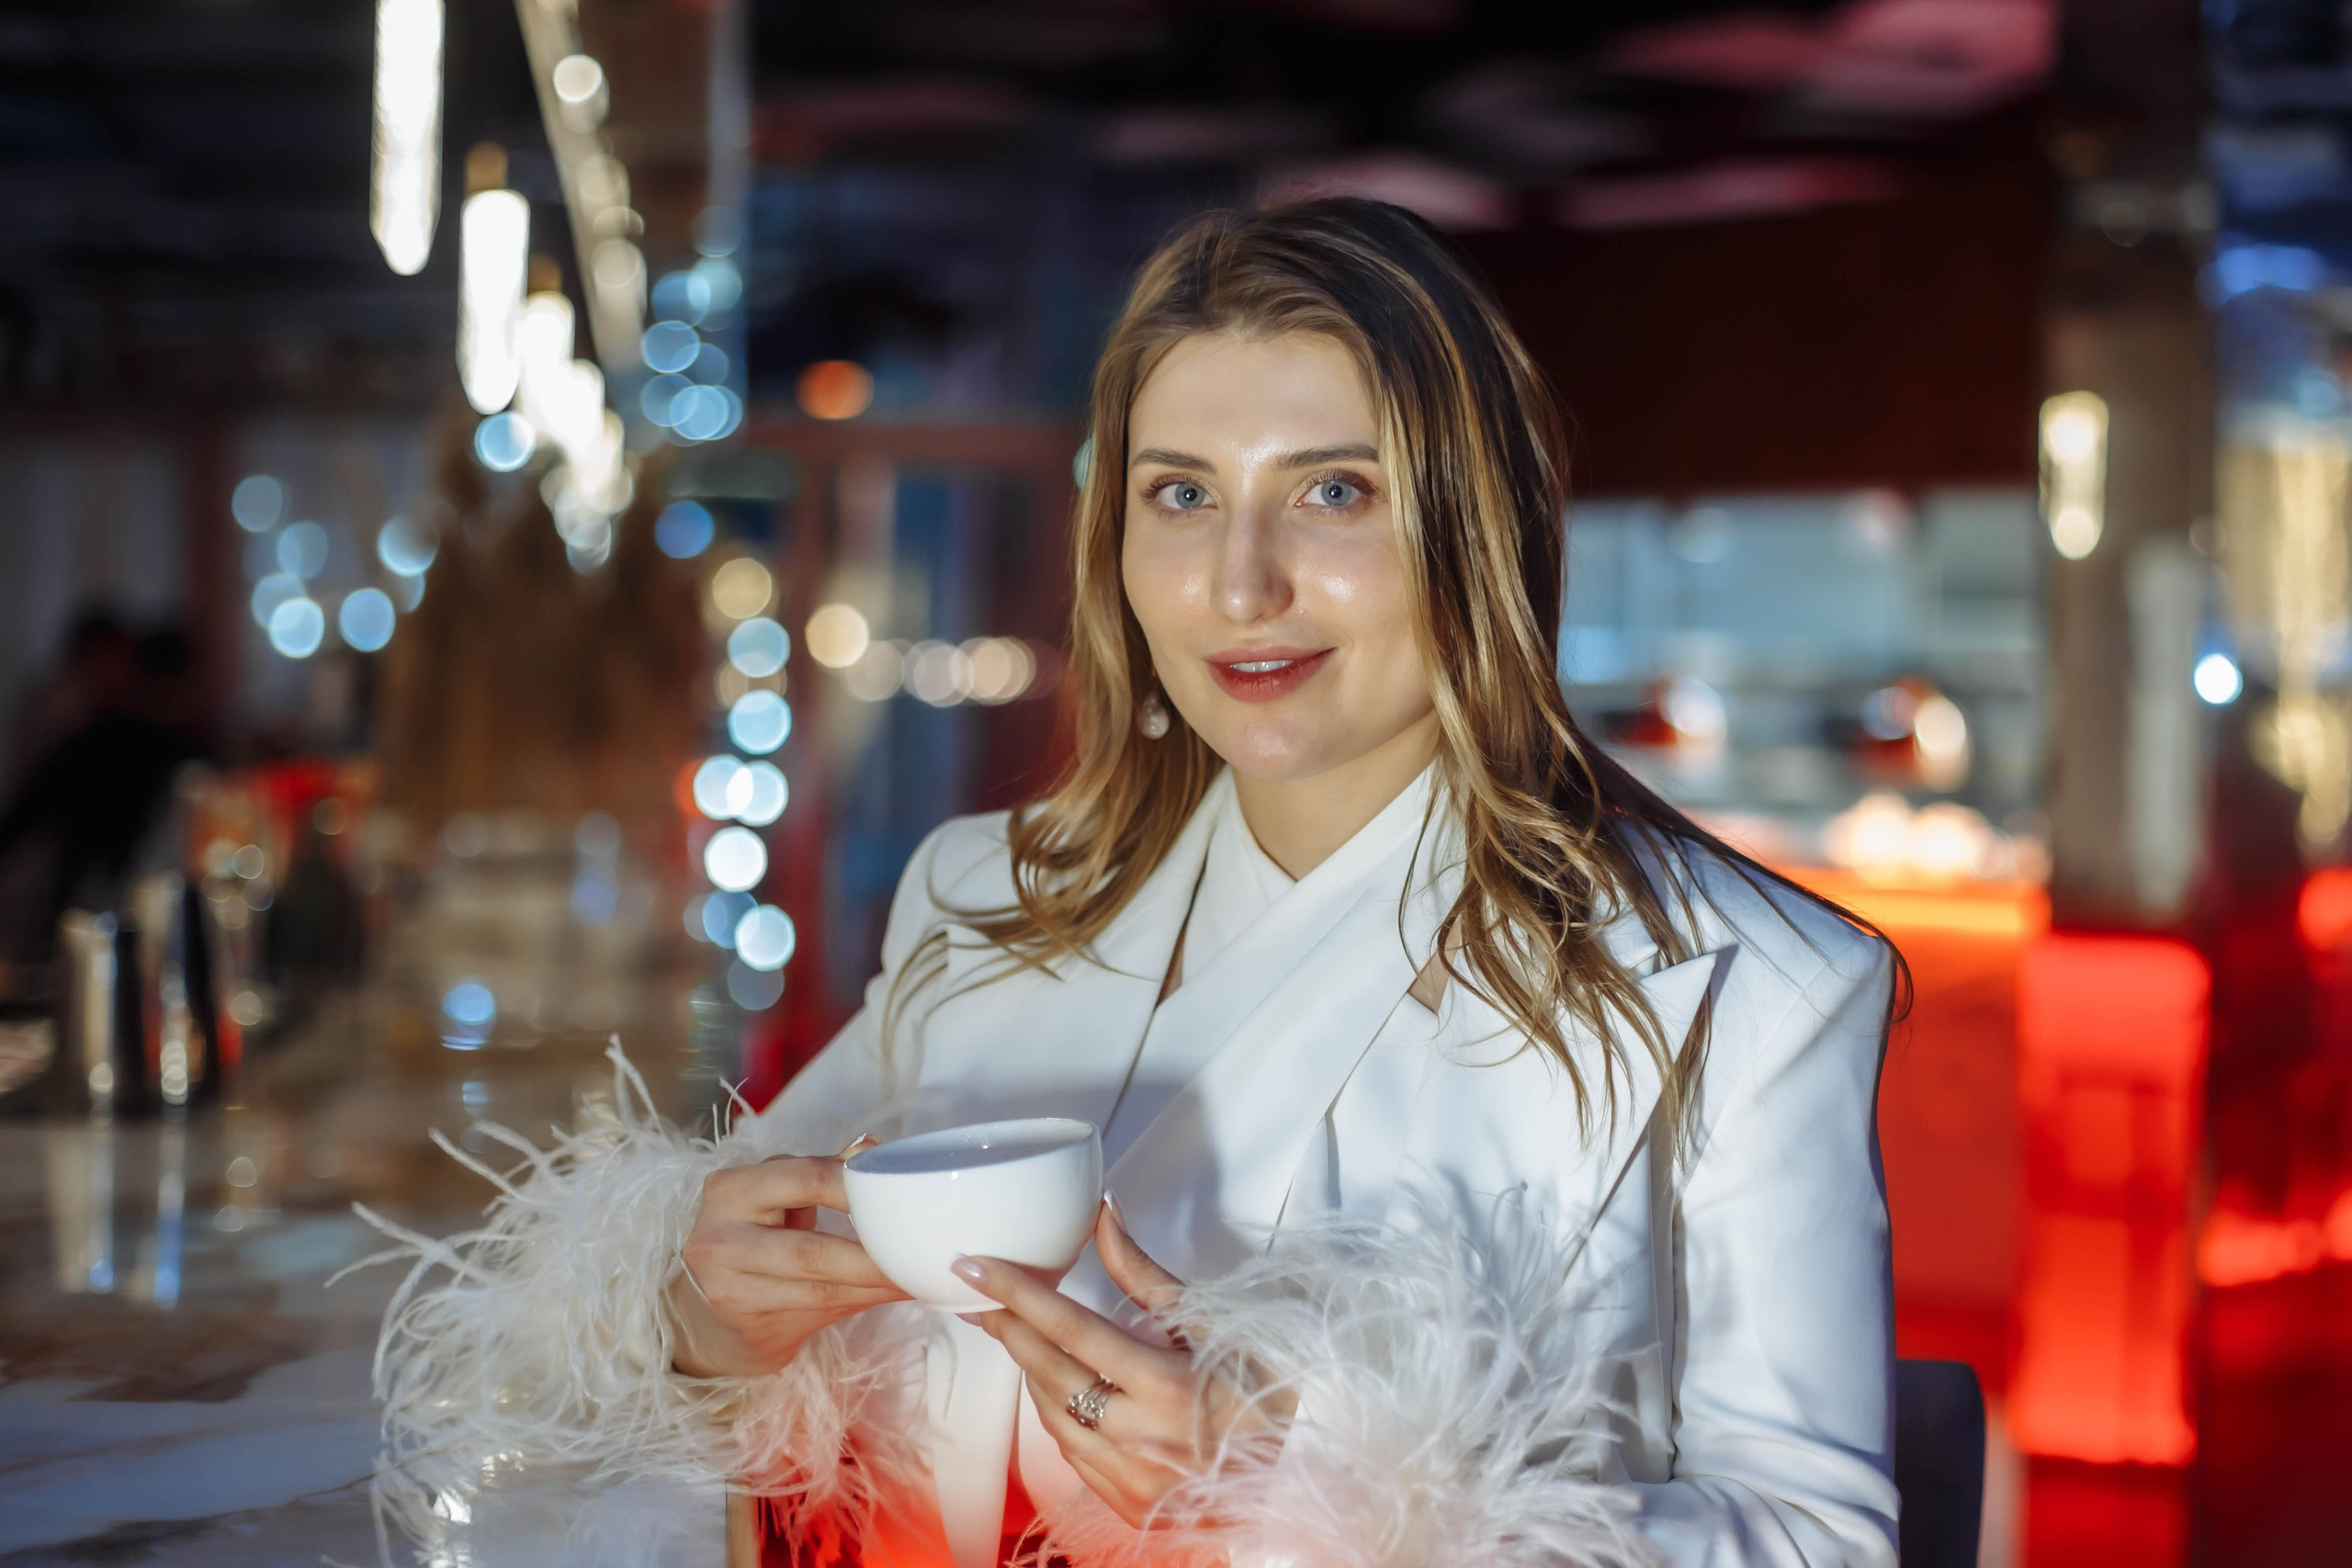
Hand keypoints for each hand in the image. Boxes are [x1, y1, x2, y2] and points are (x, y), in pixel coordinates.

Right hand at [668, 1141, 907, 1378]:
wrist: (701, 1315)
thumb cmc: (752, 1243)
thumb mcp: (774, 1200)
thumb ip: (820, 1175)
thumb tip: (872, 1146)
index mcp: (731, 1189)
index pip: (803, 1178)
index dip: (856, 1186)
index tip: (902, 1195)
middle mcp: (720, 1237)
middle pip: (810, 1247)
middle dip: (872, 1254)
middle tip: (918, 1251)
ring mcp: (726, 1287)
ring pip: (819, 1285)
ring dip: (875, 1282)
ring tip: (914, 1276)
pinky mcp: (745, 1323)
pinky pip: (818, 1309)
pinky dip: (862, 1300)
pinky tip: (891, 1293)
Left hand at [954, 1198, 1293, 1528]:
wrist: (1305, 1471)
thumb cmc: (1269, 1391)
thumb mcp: (1214, 1325)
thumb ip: (1147, 1276)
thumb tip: (1105, 1218)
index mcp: (1168, 1386)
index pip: (1071, 1330)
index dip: (1017, 1295)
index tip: (975, 1269)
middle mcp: (1142, 1439)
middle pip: (1049, 1375)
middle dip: (1010, 1330)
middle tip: (981, 1297)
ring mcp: (1133, 1481)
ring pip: (1054, 1419)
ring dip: (1033, 1374)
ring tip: (1023, 1336)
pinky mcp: (1130, 1508)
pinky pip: (1074, 1455)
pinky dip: (1061, 1416)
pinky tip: (1061, 1390)